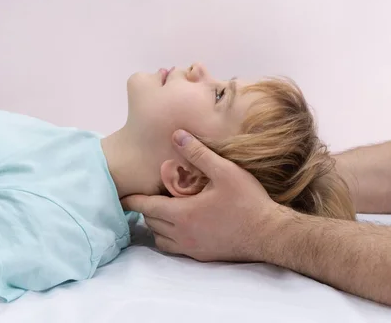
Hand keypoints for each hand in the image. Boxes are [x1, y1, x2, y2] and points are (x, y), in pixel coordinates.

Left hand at [122, 129, 282, 261]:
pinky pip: (174, 248)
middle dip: (145, 208)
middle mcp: (182, 234)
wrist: (270, 234)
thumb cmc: (248, 201)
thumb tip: (177, 135)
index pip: (146, 206)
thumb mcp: (225, 171)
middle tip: (146, 194)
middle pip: (150, 222)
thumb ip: (198, 153)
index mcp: (183, 214)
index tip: (120, 195)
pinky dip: (168, 236)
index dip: (131, 199)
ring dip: (156, 224)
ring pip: (160, 238)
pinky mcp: (201, 255)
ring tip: (161, 208)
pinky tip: (180, 223)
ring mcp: (191, 248)